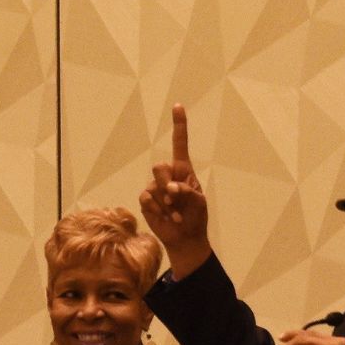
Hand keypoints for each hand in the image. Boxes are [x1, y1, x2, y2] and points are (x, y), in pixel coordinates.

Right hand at [138, 103, 211, 275]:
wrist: (184, 238)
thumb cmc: (194, 217)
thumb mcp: (198, 203)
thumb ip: (186, 192)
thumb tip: (170, 189)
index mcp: (183, 170)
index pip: (180, 143)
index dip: (179, 125)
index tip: (178, 106)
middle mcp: (168, 175)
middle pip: (159, 167)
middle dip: (166, 183)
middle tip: (175, 198)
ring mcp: (155, 187)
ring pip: (153, 184)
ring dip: (165, 201)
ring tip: (174, 212)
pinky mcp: (146, 200)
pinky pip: (146, 198)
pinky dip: (157, 209)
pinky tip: (165, 217)